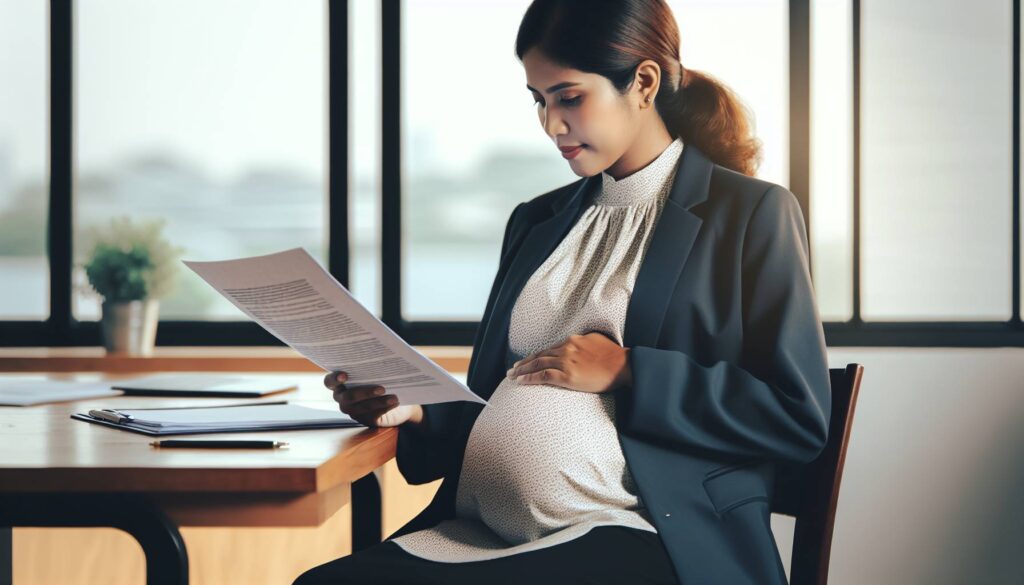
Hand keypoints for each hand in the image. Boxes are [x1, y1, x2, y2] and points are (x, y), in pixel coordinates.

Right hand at [324, 371, 422, 427]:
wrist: (398, 394)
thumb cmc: (383, 376)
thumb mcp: (378, 368)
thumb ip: (373, 362)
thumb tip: (383, 352)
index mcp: (341, 383)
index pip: (330, 382)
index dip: (334, 379)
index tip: (345, 375)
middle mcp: (343, 398)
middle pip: (348, 397)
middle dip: (365, 392)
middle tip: (381, 388)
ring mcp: (354, 410)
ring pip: (363, 407)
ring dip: (379, 401)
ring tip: (393, 397)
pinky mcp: (367, 419)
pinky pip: (373, 415)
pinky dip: (385, 408)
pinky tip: (395, 402)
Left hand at [505, 332, 631, 393]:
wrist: (623, 365)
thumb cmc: (614, 356)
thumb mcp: (596, 340)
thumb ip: (583, 342)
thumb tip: (578, 343)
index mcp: (573, 341)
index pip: (548, 349)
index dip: (535, 356)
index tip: (526, 361)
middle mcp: (566, 349)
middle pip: (539, 355)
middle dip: (524, 363)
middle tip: (512, 369)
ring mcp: (566, 362)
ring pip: (538, 365)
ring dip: (523, 370)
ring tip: (512, 376)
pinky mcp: (568, 376)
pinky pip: (544, 376)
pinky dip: (530, 378)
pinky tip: (521, 381)